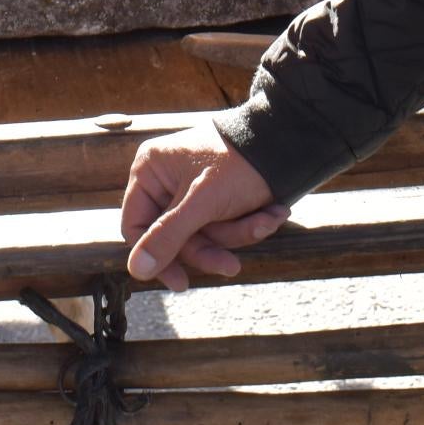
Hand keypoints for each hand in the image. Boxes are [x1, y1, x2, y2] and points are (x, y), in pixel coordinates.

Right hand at [119, 126, 286, 290]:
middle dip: (212, 247)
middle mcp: (167, 180)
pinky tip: (271, 213)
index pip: (136, 226)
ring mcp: (194, 190)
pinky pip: (224, 225)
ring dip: (237, 233)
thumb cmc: (237, 163)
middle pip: (176, 237)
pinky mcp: (219, 198)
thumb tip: (135, 270)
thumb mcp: (201, 202)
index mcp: (151, 170)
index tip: (180, 282)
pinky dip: (249, 223)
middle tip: (232, 265)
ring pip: (205, 235)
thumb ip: (167, 236)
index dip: (156, 257)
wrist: (287, 142)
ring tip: (265, 220)